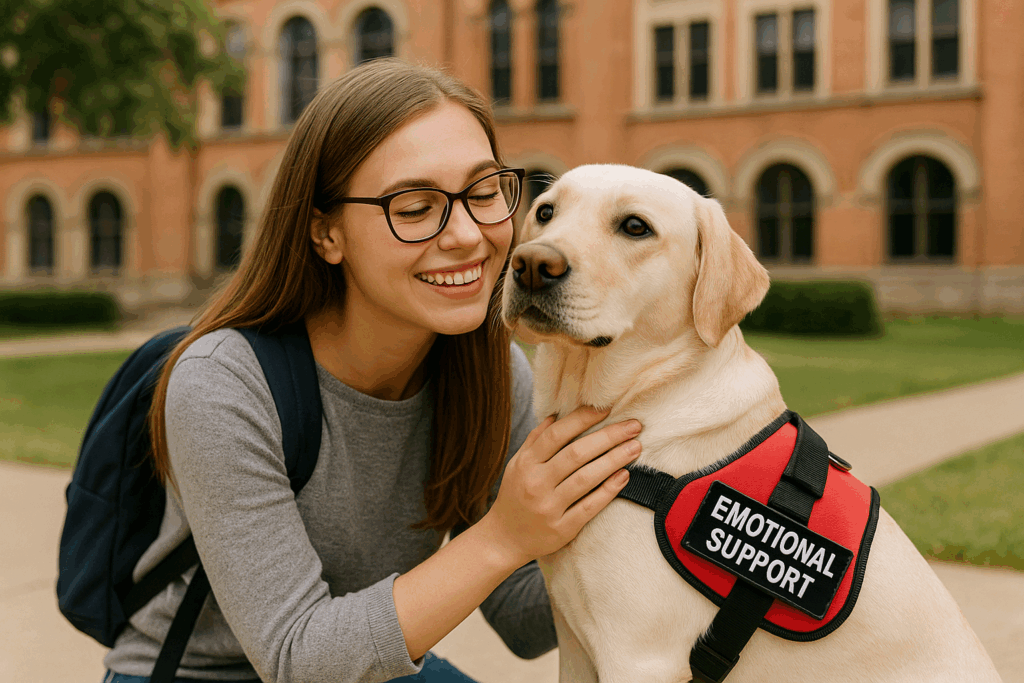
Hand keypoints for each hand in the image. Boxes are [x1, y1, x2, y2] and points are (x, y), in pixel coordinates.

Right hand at [478, 406, 641, 566]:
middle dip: (608, 437)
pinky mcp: (562, 529)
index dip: (582, 419)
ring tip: (635, 447)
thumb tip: (557, 414)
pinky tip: (624, 476)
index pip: (556, 434)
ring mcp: (549, 507)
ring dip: (614, 460)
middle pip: (576, 453)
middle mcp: (536, 483)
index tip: (606, 408)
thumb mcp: (518, 464)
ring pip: (586, 478)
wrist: (504, 538)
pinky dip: (609, 490)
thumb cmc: (515, 495)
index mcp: (526, 463)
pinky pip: (590, 506)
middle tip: (634, 426)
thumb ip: (536, 439)